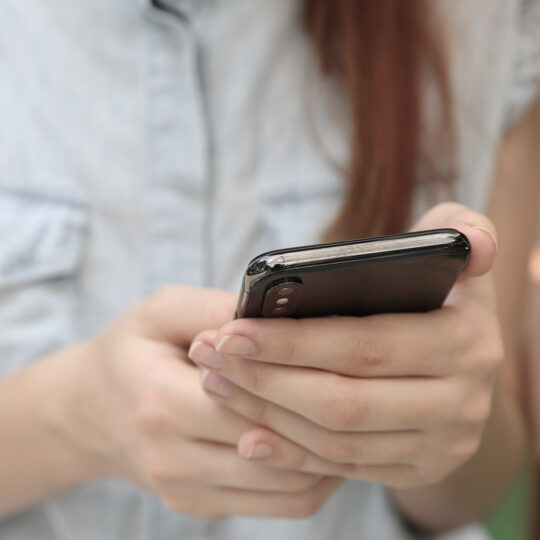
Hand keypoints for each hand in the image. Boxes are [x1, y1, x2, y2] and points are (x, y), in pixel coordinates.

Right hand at [62, 285, 338, 519]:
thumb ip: (215, 308)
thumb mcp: (162, 311)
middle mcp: (172, 460)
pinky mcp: (202, 508)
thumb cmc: (132, 351)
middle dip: (325, 419)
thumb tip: (276, 313)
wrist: (91, 411)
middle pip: (278, 450)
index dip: (300, 380)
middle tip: (363, 386)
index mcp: (160, 403)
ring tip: (353, 415)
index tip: (339, 355)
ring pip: (289, 489)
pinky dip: (312, 477)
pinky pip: (279, 505)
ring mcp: (187, 492)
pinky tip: (325, 442)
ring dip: (329, 454)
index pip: (252, 402)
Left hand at [189, 203, 502, 487]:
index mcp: (465, 341)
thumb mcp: (453, 252)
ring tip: (218, 384)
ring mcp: (442, 443)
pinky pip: (345, 469)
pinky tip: (249, 434)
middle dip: (266, 380)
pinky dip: (292, 453)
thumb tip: (473, 245)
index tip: (232, 330)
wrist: (460, 359)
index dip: (293, 341)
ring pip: (337, 439)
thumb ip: (460, 228)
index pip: (364, 345)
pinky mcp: (418, 468)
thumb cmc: (439, 292)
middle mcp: (462, 402)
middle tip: (211, 356)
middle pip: (342, 400)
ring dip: (268, 414)